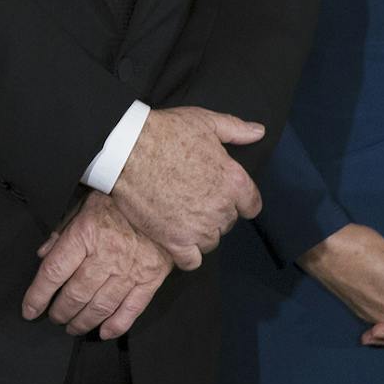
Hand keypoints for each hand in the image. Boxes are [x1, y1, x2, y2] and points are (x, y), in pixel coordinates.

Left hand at [21, 192, 172, 338]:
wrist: (164, 202)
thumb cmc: (120, 202)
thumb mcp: (84, 205)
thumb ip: (62, 230)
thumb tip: (43, 255)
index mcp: (86, 234)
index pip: (54, 271)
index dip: (38, 295)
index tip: (29, 309)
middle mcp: (106, 255)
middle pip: (76, 294)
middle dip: (61, 311)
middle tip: (54, 318)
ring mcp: (130, 270)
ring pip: (101, 306)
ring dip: (83, 322)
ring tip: (73, 328)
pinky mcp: (150, 280)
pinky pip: (131, 309)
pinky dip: (117, 325)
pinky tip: (104, 332)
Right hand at [108, 106, 264, 269]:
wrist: (125, 150)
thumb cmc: (164, 133)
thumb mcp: (204, 121)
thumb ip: (235, 128)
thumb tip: (258, 131)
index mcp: (233, 181)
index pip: (251, 204)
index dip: (237, 200)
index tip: (222, 195)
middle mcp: (221, 208)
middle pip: (228, 223)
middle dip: (214, 213)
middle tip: (192, 199)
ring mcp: (198, 227)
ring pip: (211, 242)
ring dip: (200, 233)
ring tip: (181, 217)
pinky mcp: (174, 241)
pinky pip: (191, 261)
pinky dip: (186, 255)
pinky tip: (176, 241)